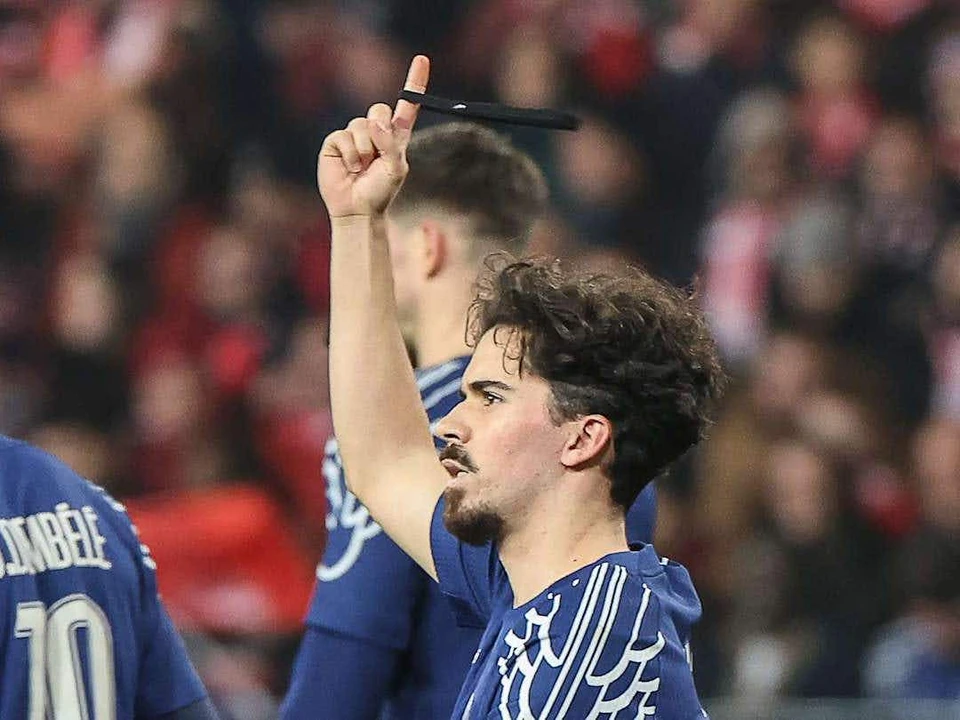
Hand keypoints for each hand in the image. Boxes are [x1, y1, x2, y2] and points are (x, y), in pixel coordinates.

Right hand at [317, 55, 429, 218]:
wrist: (356, 209)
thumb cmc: (379, 191)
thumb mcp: (395, 168)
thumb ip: (390, 143)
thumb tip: (374, 122)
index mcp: (395, 136)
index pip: (407, 106)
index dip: (414, 82)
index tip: (422, 60)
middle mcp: (375, 131)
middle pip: (379, 110)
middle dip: (379, 130)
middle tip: (376, 156)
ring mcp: (354, 135)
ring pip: (361, 125)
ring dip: (364, 149)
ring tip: (361, 168)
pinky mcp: (335, 141)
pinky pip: (343, 135)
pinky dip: (349, 153)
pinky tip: (349, 168)